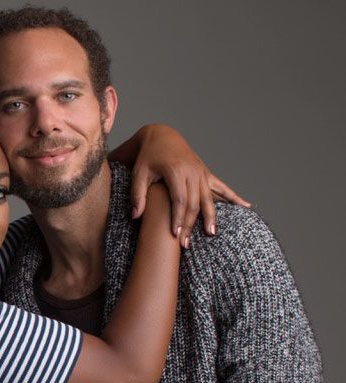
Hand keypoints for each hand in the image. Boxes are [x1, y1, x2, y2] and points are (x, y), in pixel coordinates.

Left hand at [110, 124, 250, 245]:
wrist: (162, 136)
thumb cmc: (148, 157)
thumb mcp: (138, 173)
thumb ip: (137, 195)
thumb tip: (136, 217)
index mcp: (176, 170)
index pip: (179, 199)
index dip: (178, 218)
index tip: (175, 235)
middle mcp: (192, 171)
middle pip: (194, 203)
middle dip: (190, 225)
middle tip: (184, 245)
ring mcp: (201, 173)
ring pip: (208, 199)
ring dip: (210, 217)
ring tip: (211, 234)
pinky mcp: (206, 174)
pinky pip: (222, 187)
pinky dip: (234, 197)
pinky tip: (247, 206)